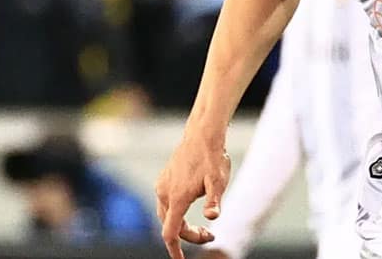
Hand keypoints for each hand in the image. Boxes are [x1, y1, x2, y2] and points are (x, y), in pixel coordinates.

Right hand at [155, 133, 231, 258]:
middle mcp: (164, 193)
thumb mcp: (219, 180)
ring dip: (182, 225)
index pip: (170, 233)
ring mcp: (162, 185)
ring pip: (167, 215)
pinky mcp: (163, 179)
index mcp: (177, 198)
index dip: (175, 250)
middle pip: (170, 226)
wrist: (203, 134)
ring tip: (203, 226)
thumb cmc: (213, 157)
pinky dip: (177, 213)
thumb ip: (214, 200)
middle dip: (187, 236)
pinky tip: (192, 207)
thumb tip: (213, 217)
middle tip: (210, 236)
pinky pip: (166, 204)